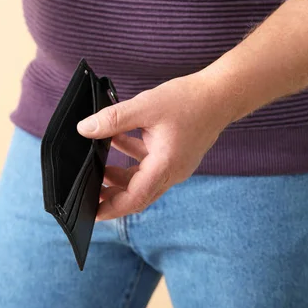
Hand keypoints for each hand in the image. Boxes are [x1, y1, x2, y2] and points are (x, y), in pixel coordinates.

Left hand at [77, 74, 231, 219]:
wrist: (222, 94)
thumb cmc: (189, 100)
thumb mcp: (144, 107)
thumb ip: (112, 120)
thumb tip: (84, 129)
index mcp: (165, 166)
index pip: (134, 198)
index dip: (111, 208)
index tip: (92, 213)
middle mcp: (172, 172)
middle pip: (137, 194)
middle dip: (112, 196)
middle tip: (89, 193)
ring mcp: (176, 165)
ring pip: (142, 180)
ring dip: (120, 176)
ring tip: (98, 167)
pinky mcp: (176, 155)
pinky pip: (150, 164)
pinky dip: (131, 157)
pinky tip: (115, 141)